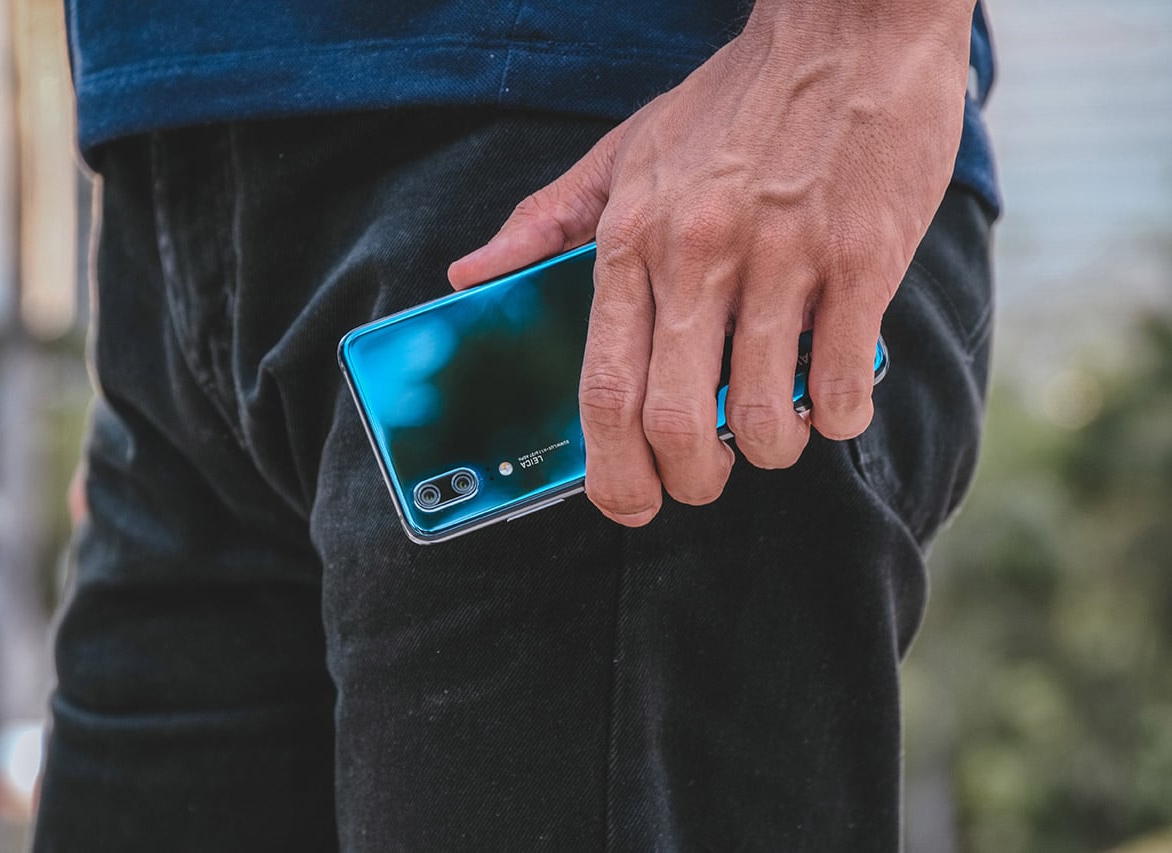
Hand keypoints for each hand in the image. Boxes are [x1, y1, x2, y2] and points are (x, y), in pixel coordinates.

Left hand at [449, 0, 973, 526]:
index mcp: (631, 237)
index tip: (628, 503)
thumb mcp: (622, 152)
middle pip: (676, 421)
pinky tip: (831, 402)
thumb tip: (468, 279)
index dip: (611, 470)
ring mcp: (784, 257)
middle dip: (689, 481)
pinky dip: (837, 418)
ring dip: (772, 450)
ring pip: (768, 414)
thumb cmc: (731, 104)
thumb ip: (545, 222)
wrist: (846, 28)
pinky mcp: (863, 257)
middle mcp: (699, 252)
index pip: (603, 385)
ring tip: (776, 431)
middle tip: (703, 482)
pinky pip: (844, 381)